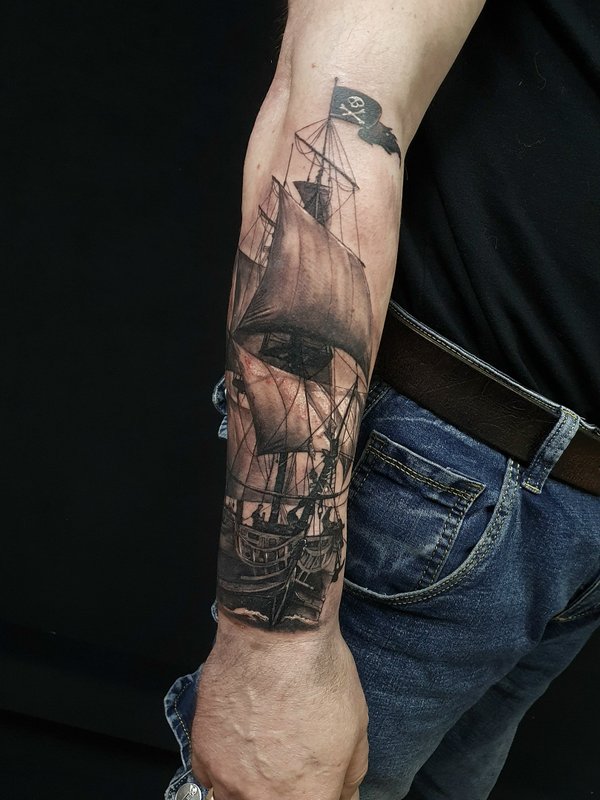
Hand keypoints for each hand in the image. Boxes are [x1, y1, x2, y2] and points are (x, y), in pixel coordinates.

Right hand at [191, 616, 368, 799]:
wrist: (275, 634)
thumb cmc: (317, 676)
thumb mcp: (356, 731)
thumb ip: (348, 780)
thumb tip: (342, 797)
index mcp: (302, 799)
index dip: (316, 794)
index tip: (317, 784)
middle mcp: (257, 799)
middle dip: (284, 792)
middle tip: (292, 767)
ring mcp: (224, 778)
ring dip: (252, 789)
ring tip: (267, 758)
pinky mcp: (201, 751)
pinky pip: (209, 780)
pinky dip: (224, 773)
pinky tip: (241, 749)